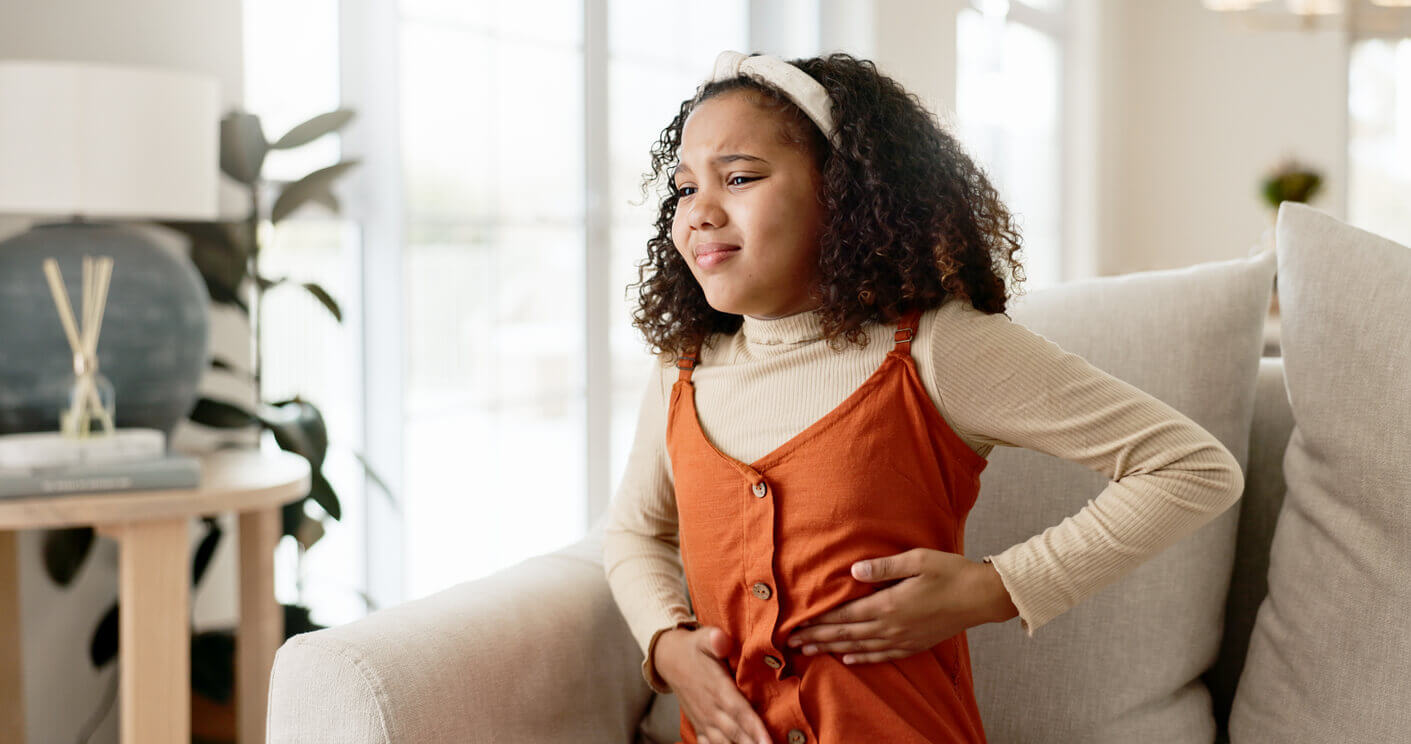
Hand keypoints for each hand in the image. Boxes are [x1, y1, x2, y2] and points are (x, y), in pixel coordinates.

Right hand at [656, 625, 772, 743]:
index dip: (754, 728)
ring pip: (723, 742)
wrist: (669, 660)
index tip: (767, 742)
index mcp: (717, 688)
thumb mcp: (704, 637)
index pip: (739, 711)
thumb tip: (721, 639)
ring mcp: (704, 720)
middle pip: (735, 733)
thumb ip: (715, 639)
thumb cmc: (694, 648)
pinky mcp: (699, 726)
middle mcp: (710, 708)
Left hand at [784, 548, 1017, 664]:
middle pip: (846, 635)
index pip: (844, 615)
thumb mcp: (916, 560)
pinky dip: (862, 658)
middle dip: (817, 638)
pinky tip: (849, 659)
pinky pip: (882, 655)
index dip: (818, 622)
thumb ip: (883, 567)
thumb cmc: (950, 573)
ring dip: (833, 650)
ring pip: (860, 647)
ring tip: (811, 652)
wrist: (981, 597)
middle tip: (793, 644)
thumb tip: (852, 570)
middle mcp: (891, 626)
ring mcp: (903, 638)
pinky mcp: (914, 644)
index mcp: (888, 604)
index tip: (795, 626)